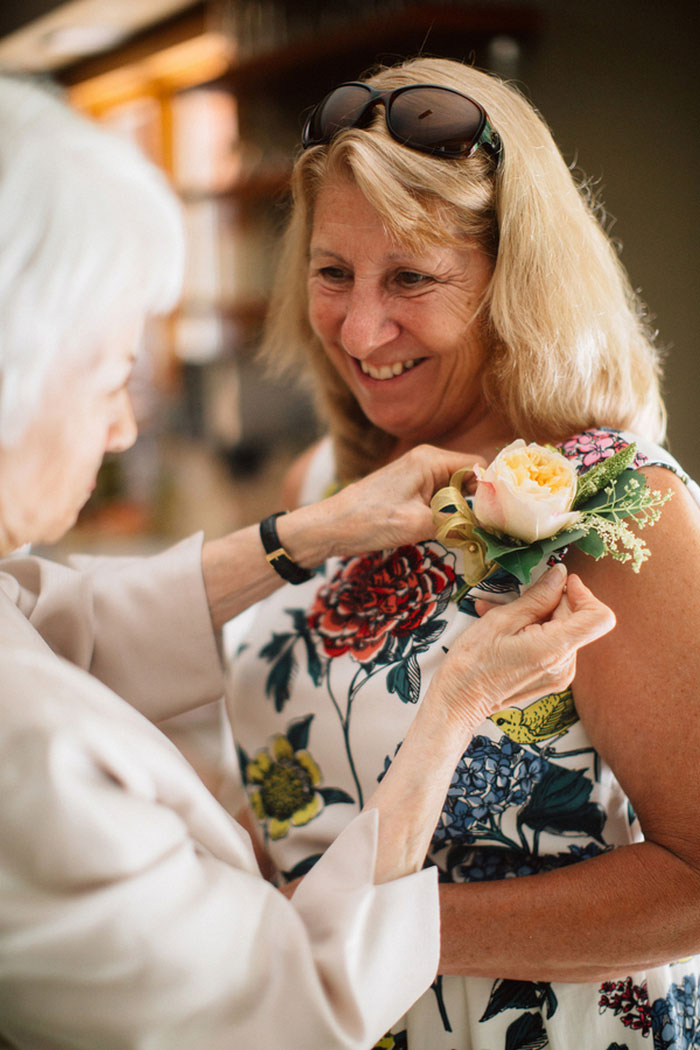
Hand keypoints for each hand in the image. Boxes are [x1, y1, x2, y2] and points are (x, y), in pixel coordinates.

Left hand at [316, 444, 486, 557]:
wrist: (329, 528)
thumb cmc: (368, 521)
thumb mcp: (416, 525)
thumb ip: (456, 524)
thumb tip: (489, 530)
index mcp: (430, 460)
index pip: (479, 466)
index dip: (494, 489)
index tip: (506, 514)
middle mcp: (426, 462)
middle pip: (471, 479)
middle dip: (482, 503)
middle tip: (496, 530)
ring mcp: (417, 477)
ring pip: (457, 492)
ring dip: (466, 512)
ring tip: (479, 535)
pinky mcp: (410, 492)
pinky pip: (441, 500)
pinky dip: (450, 515)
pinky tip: (456, 534)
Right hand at [425, 564, 614, 731]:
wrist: (459, 700)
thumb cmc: (473, 662)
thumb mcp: (501, 620)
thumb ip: (537, 597)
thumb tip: (559, 575)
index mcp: (554, 649)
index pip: (600, 617)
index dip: (585, 594)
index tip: (563, 584)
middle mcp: (565, 665)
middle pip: (576, 619)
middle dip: (550, 601)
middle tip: (516, 595)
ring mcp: (560, 674)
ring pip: (562, 629)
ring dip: (536, 614)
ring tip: (499, 611)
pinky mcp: (551, 678)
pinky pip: (553, 644)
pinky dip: (534, 630)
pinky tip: (506, 628)